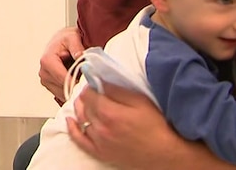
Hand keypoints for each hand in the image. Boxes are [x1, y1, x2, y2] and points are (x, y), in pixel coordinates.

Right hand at [38, 26, 84, 101]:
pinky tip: (75, 80)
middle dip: (75, 84)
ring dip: (73, 88)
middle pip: (62, 87)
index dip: (76, 81)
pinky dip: (70, 90)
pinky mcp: (49, 85)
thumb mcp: (72, 37)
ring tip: (80, 77)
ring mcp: (45, 80)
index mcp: (47, 60)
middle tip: (87, 78)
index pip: (62, 78)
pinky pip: (61, 94)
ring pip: (62, 93)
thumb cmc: (66, 39)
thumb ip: (76, 46)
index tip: (87, 81)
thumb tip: (79, 56)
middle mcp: (43, 72)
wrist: (61, 41)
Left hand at [66, 83, 181, 168]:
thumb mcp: (140, 101)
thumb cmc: (157, 127)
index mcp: (109, 113)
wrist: (165, 153)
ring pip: (80, 119)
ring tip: (86, 101)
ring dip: (81, 108)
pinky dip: (73, 129)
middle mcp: (100, 128)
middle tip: (94, 90)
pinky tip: (70, 120)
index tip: (96, 81)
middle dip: (87, 95)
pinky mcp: (100, 153)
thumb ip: (117, 90)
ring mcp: (99, 142)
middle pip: (84, 105)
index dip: (91, 84)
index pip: (89, 93)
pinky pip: (79, 140)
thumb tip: (100, 80)